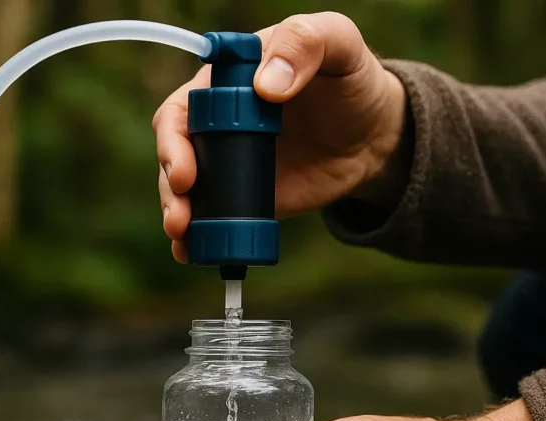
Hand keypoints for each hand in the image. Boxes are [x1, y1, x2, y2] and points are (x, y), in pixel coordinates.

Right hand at [153, 12, 408, 261]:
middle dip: (170, 186)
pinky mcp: (243, 197)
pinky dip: (196, 239)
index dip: (174, 139)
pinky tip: (191, 253)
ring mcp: (227, 163)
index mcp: (227, 82)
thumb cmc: (352, 80)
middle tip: (180, 216)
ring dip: (176, 214)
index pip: (183, 108)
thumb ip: (304, 43)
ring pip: (184, 190)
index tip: (186, 170)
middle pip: (174, 154)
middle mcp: (217, 123)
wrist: (375, 136)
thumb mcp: (338, 43)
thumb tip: (267, 86)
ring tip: (182, 236)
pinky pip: (210, 218)